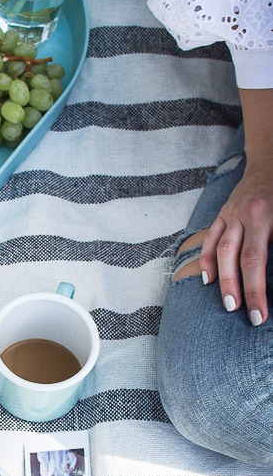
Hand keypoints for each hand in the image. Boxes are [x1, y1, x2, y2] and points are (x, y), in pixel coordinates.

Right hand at [200, 162, 272, 324]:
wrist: (271, 159)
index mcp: (263, 214)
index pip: (256, 259)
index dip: (256, 289)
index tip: (259, 314)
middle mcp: (244, 214)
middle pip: (237, 258)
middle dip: (240, 289)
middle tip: (245, 315)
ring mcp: (230, 213)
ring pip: (221, 250)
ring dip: (223, 280)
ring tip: (228, 304)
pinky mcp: (223, 213)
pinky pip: (211, 238)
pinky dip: (208, 259)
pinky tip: (208, 280)